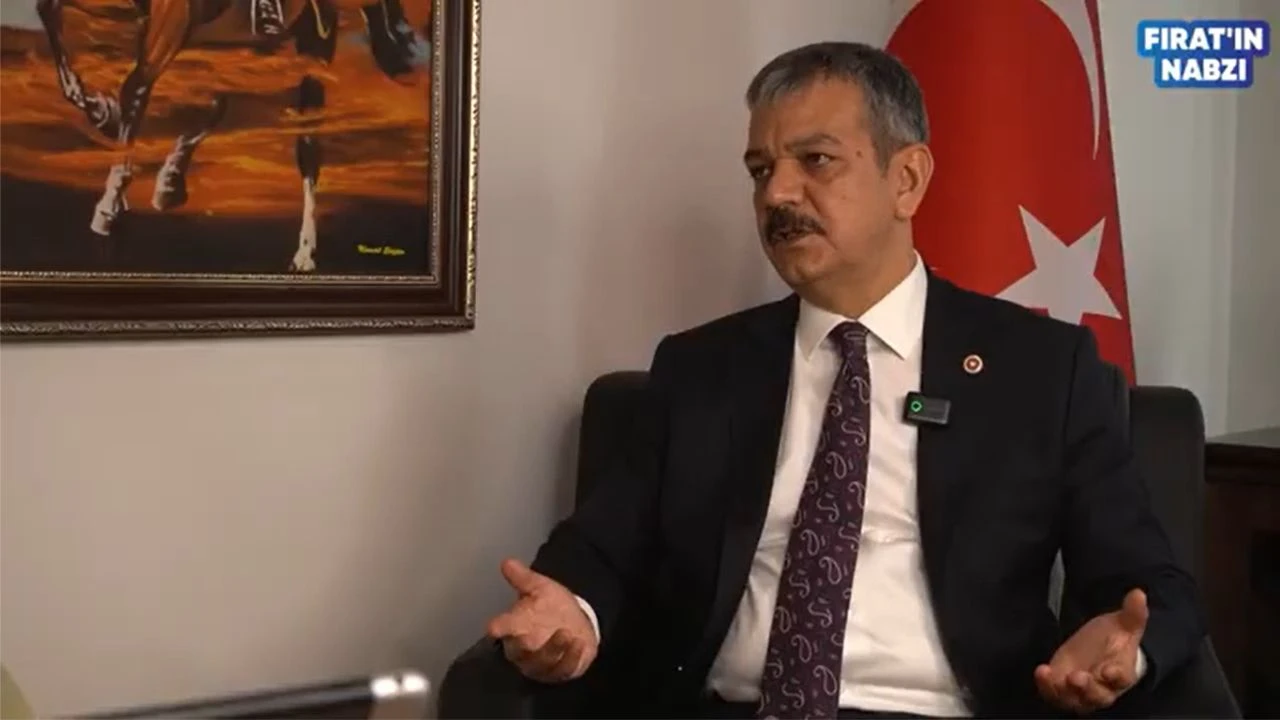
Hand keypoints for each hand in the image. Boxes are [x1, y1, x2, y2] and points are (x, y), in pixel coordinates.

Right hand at [485, 559, 597, 682]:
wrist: (576, 621)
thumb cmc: (552, 606)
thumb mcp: (540, 588)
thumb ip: (523, 578)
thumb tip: (507, 561)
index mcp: (514, 627)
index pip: (500, 629)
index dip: (496, 629)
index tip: (493, 627)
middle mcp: (524, 650)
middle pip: (518, 653)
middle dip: (523, 647)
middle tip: (529, 636)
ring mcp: (542, 664)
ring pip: (542, 664)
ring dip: (553, 650)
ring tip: (565, 634)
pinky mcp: (561, 672)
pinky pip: (564, 669)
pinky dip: (572, 658)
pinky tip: (579, 643)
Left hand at [1035, 588, 1148, 713]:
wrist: (1101, 649)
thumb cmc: (1115, 639)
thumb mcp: (1125, 624)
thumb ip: (1133, 613)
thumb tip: (1139, 593)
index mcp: (1122, 672)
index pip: (1122, 678)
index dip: (1116, 676)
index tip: (1108, 671)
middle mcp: (1103, 688)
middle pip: (1097, 695)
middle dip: (1087, 688)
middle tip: (1077, 677)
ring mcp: (1082, 692)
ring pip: (1074, 700)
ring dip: (1063, 692)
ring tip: (1052, 677)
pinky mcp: (1063, 689)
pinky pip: (1054, 694)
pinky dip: (1046, 687)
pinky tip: (1041, 672)